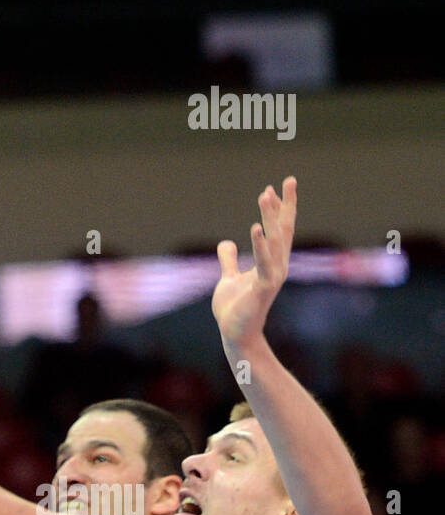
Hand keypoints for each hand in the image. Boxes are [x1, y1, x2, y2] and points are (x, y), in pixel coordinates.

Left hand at [212, 176, 296, 349]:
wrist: (235, 333)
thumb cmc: (235, 308)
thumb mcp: (229, 278)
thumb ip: (229, 261)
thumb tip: (226, 243)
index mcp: (271, 261)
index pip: (279, 229)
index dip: (281, 208)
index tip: (280, 185)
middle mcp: (277, 265)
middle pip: (283, 229)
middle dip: (284, 205)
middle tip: (287, 181)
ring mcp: (272, 275)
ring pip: (274, 241)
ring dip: (270, 217)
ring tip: (266, 195)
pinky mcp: (263, 287)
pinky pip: (263, 262)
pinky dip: (260, 245)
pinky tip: (255, 228)